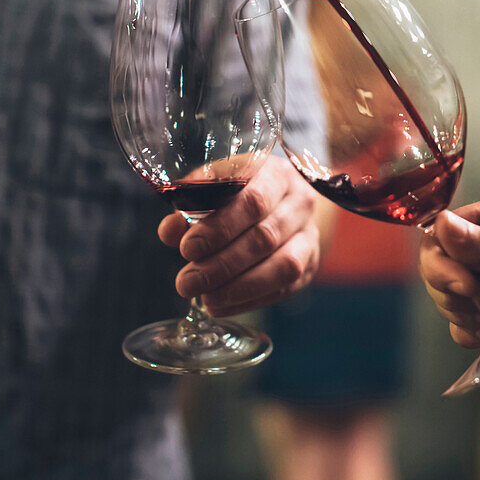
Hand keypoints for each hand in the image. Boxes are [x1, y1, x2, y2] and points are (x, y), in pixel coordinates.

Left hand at [158, 156, 320, 315]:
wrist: (281, 202)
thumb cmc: (239, 192)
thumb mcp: (214, 188)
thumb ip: (190, 205)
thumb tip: (170, 231)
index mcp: (275, 175)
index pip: (253, 201)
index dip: (220, 228)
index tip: (187, 248)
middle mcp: (300, 203)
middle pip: (265, 237)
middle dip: (222, 264)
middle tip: (187, 282)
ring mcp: (309, 235)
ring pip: (282, 267)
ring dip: (239, 287)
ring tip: (205, 298)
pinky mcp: (309, 263)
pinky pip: (284, 288)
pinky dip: (249, 300)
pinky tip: (221, 304)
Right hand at [420, 189, 479, 358]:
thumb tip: (440, 224)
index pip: (447, 231)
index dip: (443, 259)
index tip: (465, 286)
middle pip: (444, 265)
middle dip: (449, 289)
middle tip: (479, 307)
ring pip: (456, 297)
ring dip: (457, 313)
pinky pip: (478, 323)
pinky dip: (471, 333)